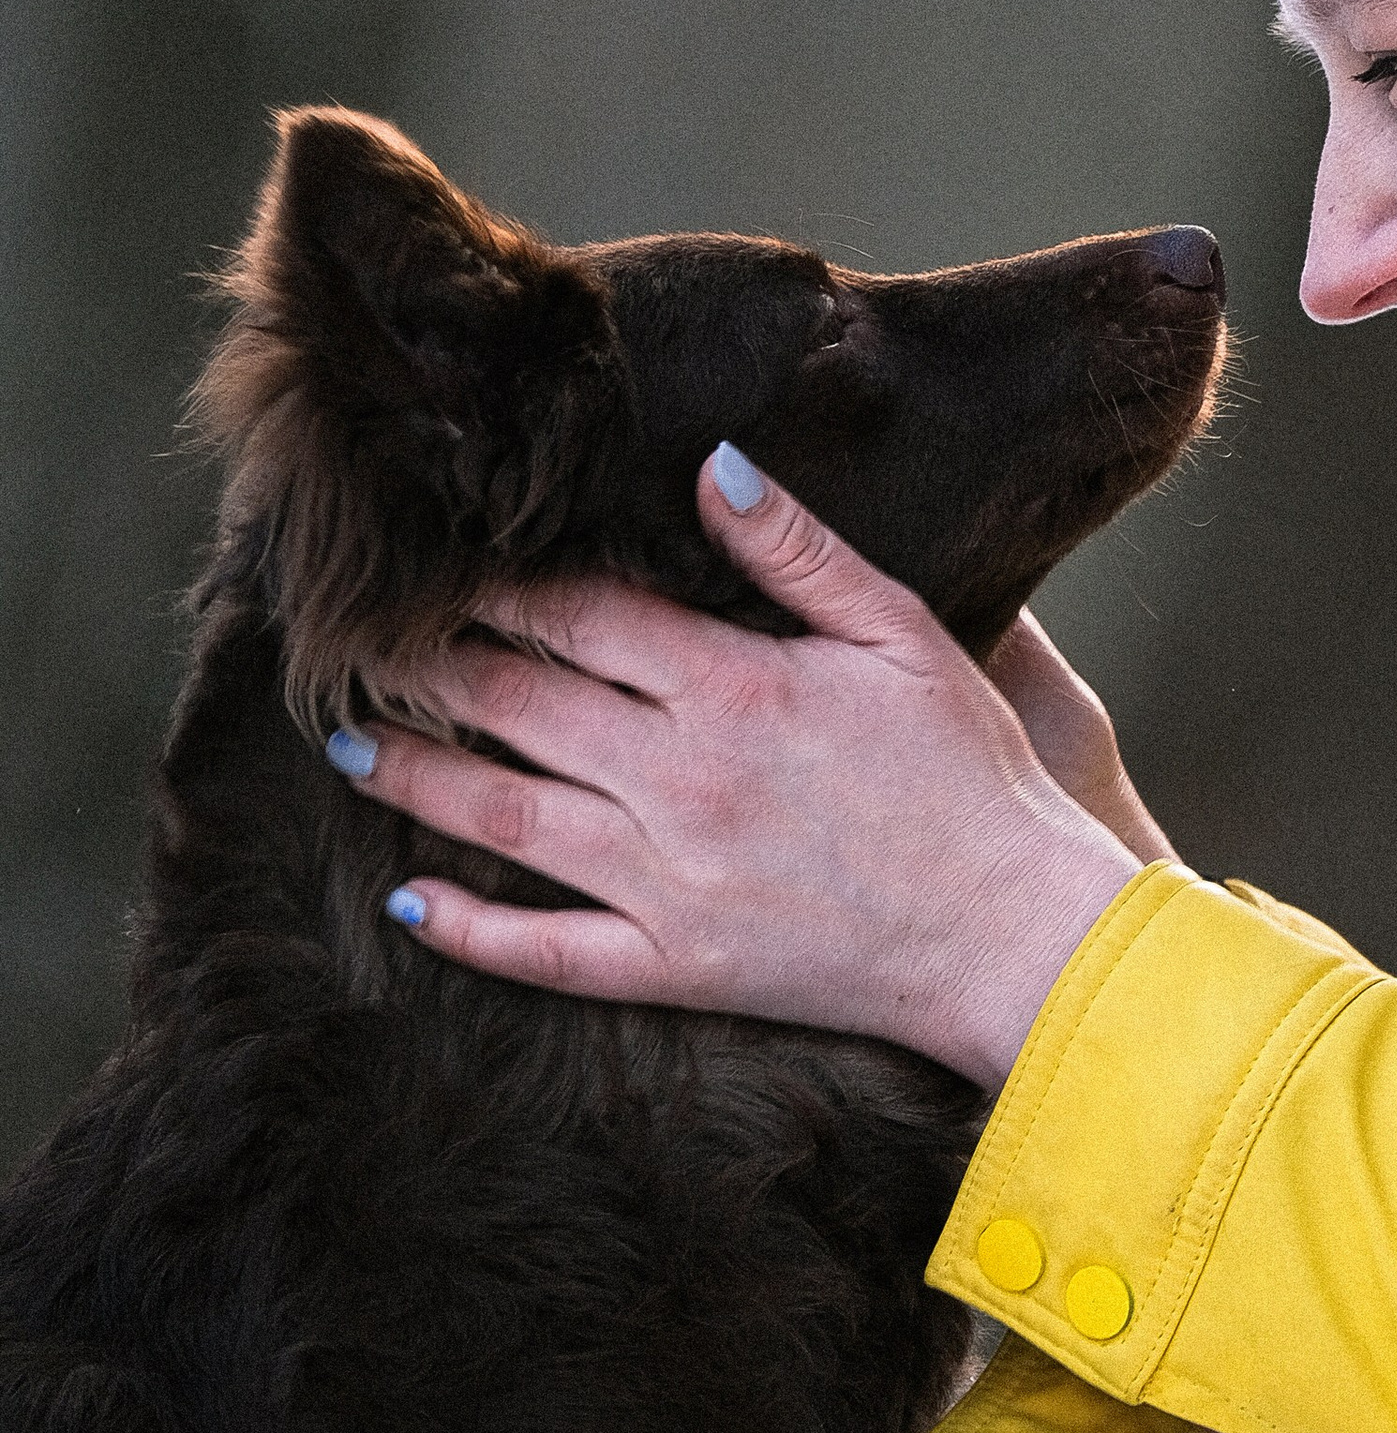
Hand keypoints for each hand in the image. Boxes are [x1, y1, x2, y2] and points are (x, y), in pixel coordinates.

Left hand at [324, 451, 1153, 1087]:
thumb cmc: (972, 778)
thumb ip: (798, 552)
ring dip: (414, 778)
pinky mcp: (678, 967)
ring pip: (505, 820)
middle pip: (518, 705)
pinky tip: (410, 903)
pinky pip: (547, 953)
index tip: (442, 562)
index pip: (578, 616)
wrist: (1014, 934)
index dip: (500, 585)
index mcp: (732, 688)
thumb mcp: (902, 636)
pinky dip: (470, 931)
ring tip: (346, 741)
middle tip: (360, 638)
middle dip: (431, 665)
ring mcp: (669, 882)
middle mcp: (680, 782)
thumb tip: (711, 465)